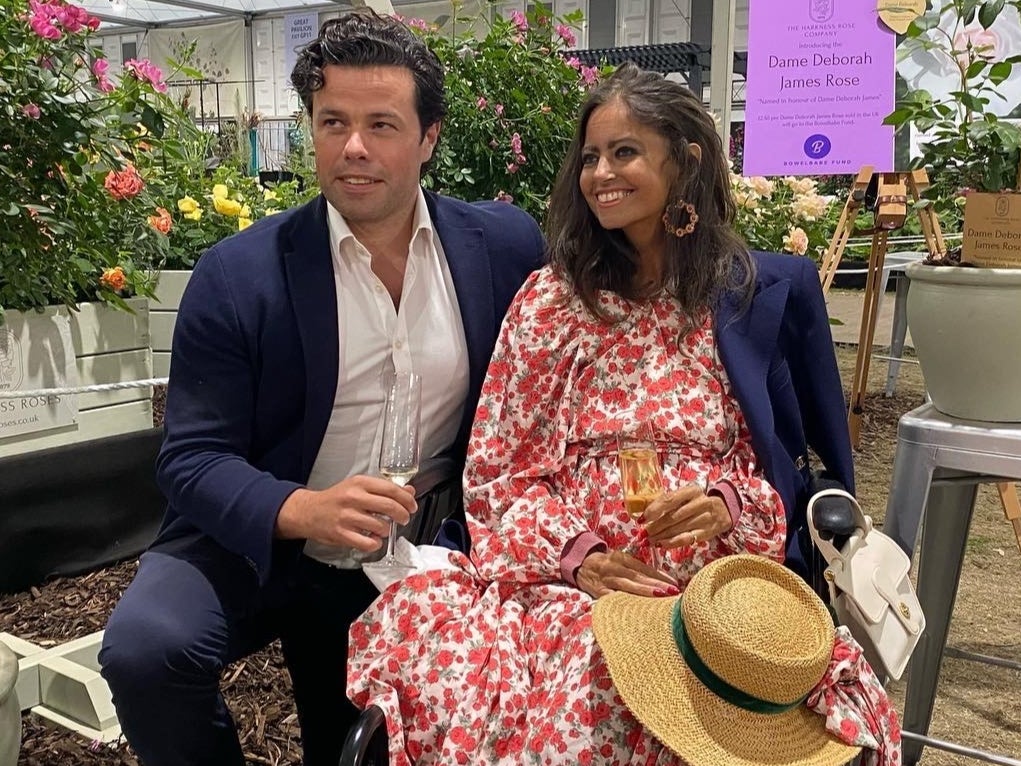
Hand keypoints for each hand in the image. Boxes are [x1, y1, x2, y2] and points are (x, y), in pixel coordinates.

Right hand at [274, 475, 416, 549]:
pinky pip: (368, 543)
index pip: (391, 489)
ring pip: (381, 526)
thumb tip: (408, 491)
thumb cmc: (336, 499)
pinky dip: (375, 543)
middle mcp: (353, 498)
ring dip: (387, 530)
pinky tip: (373, 540)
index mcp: (359, 483)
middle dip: (403, 515)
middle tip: (404, 518)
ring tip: (383, 528)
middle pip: (389, 507)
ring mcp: (347, 517)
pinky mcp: (341, 534)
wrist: (308, 511)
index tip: (412, 505)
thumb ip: (383, 488)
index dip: (406, 499)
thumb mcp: (358, 486)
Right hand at [575, 550, 678, 598]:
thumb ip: (636, 568)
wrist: (579, 564)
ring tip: (661, 597)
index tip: (674, 583)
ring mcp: (606, 581)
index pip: (643, 568)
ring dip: (645, 593)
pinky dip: (625, 603)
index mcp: (621, 558)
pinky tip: (637, 610)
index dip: (659, 575)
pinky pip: (614, 598)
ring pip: (628, 587)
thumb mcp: (620, 560)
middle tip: (673, 591)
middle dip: (656, 584)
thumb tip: (660, 579)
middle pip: (638, 577)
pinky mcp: (599, 593)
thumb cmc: (606, 563)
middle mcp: (614, 568)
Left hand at [643, 484, 731, 548]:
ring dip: (661, 537)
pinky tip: (662, 544)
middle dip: (655, 527)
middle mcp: (700, 503)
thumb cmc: (696, 503)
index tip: (641, 519)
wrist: (724, 510)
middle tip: (642, 534)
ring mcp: (705, 518)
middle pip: (673, 517)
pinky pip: (687, 539)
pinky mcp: (708, 532)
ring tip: (649, 541)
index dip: (654, 510)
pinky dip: (672, 543)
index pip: (669, 499)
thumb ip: (667, 503)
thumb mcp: (685, 497)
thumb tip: (643, 515)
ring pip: (678, 529)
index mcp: (691, 490)